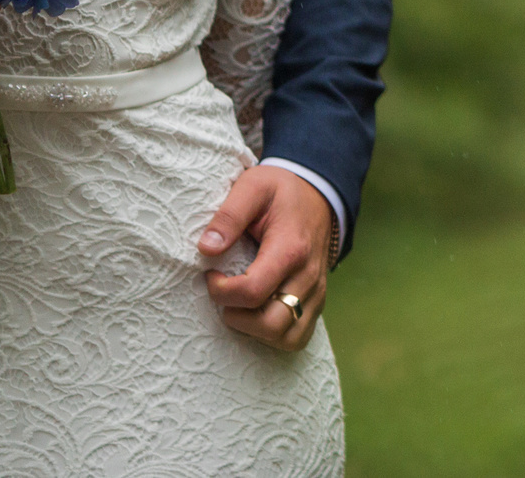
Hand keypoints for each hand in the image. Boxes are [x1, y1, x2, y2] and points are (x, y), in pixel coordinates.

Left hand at [199, 164, 334, 350]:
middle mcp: (308, 277)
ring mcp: (316, 293)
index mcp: (290, 248)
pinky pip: (298, 336)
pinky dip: (274, 335)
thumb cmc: (281, 190)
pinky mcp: (317, 302)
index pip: (253, 292)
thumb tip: (206, 248)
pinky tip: (257, 313)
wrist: (319, 194)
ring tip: (239, 304)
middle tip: (224, 293)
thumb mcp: (253, 186)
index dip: (222, 291)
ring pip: (287, 338)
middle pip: (271, 324)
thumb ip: (229, 215)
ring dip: (255, 330)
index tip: (210, 273)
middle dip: (236, 317)